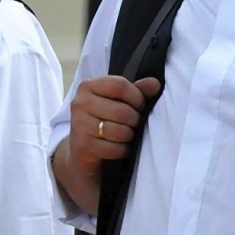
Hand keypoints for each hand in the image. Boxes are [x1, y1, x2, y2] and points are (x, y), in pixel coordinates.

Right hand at [53, 74, 161, 213]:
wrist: (82, 149)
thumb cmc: (104, 119)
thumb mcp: (119, 101)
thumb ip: (138, 90)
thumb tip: (155, 84)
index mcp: (88, 86)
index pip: (120, 85)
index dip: (137, 97)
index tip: (140, 105)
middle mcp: (80, 103)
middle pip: (122, 111)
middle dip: (135, 120)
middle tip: (135, 124)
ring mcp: (79, 125)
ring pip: (119, 131)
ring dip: (130, 136)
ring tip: (129, 135)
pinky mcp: (83, 146)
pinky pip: (114, 148)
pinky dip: (123, 150)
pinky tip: (121, 147)